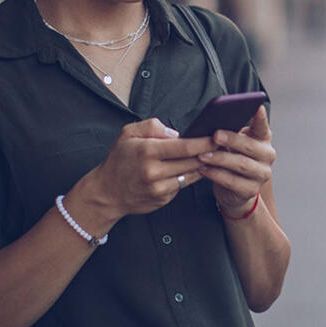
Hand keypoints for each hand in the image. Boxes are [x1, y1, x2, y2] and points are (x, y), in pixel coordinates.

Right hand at [74, 118, 215, 218]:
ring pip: (190, 175)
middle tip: (219, 145)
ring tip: (208, 156)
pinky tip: (189, 169)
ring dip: (200, 166)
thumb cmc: (118, 160)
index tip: (216, 137)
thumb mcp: (128, 134)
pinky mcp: (162, 200)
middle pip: (192, 162)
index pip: (184, 146)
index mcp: (147, 152)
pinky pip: (182, 186)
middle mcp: (154, 172)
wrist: (106, 192)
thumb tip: (176, 133)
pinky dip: (187, 177)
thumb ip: (152, 126)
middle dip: (208, 153)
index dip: (204, 142)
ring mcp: (159, 188)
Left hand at [198, 106, 273, 217]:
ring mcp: (261, 174)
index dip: (261, 118)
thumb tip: (212, 122)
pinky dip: (216, 175)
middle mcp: (266, 156)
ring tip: (202, 155)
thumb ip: (229, 132)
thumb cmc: (232, 158)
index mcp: (263, 139)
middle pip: (250, 146)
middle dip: (232, 140)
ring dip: (220, 159)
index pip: (263, 126)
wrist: (235, 190)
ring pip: (241, 164)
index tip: (257, 107)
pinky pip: (232, 182)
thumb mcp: (233, 143)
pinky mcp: (251, 190)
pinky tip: (204, 169)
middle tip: (215, 135)